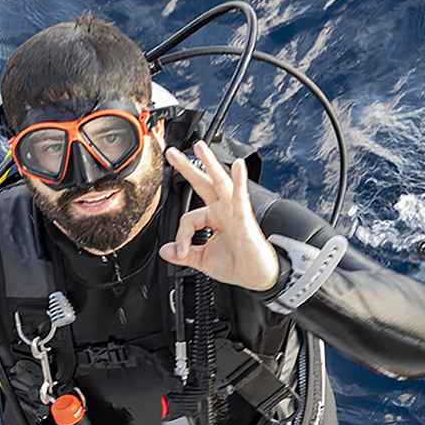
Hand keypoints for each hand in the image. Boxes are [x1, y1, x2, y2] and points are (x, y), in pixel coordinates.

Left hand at [161, 141, 280, 291]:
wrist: (258, 277)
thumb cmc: (237, 264)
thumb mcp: (203, 260)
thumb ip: (184, 254)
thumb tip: (165, 251)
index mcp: (214, 217)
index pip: (189, 217)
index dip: (181, 235)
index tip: (181, 251)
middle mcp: (224, 210)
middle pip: (203, 183)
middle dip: (188, 167)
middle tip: (172, 152)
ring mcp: (235, 212)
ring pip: (220, 184)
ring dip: (210, 164)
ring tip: (200, 147)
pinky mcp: (245, 220)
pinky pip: (240, 199)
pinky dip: (239, 182)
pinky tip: (238, 166)